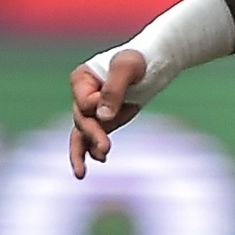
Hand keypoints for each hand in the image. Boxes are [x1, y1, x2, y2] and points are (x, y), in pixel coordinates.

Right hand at [68, 51, 144, 177]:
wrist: (154, 64)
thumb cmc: (139, 61)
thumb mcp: (127, 67)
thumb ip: (113, 89)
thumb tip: (102, 116)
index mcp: (82, 80)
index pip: (83, 102)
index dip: (97, 105)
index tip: (112, 97)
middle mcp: (82, 96)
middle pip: (82, 121)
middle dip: (92, 135)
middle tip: (106, 149)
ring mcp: (92, 112)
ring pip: (80, 136)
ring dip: (83, 152)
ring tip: (81, 173)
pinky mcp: (104, 122)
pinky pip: (92, 140)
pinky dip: (92, 152)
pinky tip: (100, 160)